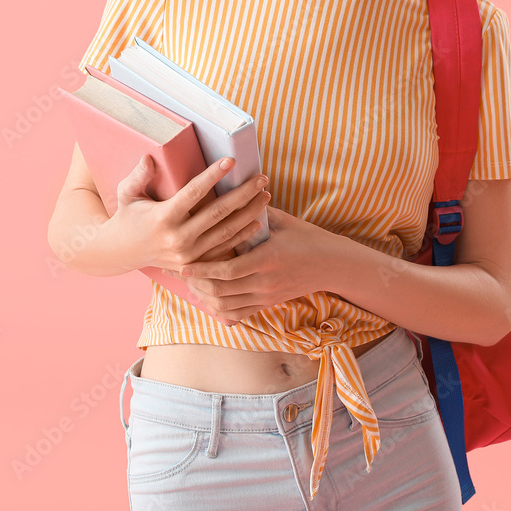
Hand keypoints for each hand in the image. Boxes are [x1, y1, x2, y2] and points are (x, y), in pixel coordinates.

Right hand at [106, 155, 271, 273]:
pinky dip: (243, 236)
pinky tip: (258, 221)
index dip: (213, 176)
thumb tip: (149, 158)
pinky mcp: (195, 264)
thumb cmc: (127, 215)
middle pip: (218, 213)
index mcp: (163, 217)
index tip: (231, 161)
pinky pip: (224, 249)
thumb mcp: (126, 194)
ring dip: (249, 213)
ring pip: (226, 232)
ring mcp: (188, 255)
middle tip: (262, 178)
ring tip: (265, 196)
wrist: (121, 253)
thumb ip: (138, 176)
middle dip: (243, 194)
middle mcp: (177, 238)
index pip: (193, 193)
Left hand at [171, 205, 346, 323]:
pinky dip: (219, 309)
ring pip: (226, 306)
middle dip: (196, 284)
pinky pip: (239, 314)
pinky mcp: (269, 304)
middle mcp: (265, 283)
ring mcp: (267, 297)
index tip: (182, 264)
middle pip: (221, 291)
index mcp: (267, 259)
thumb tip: (229, 196)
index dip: (202, 269)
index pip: (227, 270)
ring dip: (204, 298)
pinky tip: (208, 300)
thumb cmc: (307, 237)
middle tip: (178, 273)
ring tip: (189, 285)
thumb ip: (255, 213)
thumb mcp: (282, 221)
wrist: (332, 264)